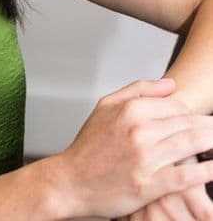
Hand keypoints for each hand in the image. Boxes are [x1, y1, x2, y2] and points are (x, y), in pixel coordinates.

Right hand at [54, 78, 212, 218]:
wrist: (71, 181)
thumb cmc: (88, 146)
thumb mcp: (105, 106)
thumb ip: (138, 90)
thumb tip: (170, 84)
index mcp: (130, 110)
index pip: (175, 105)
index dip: (192, 112)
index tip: (201, 119)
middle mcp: (139, 131)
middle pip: (187, 123)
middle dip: (208, 126)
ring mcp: (144, 158)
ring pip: (190, 145)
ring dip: (211, 141)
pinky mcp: (149, 184)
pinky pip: (185, 175)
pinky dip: (204, 170)